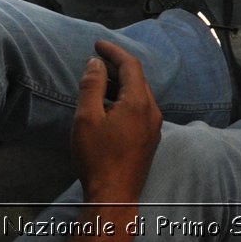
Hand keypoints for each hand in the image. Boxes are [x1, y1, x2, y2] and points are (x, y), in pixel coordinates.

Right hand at [71, 41, 160, 203]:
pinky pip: (140, 109)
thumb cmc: (97, 157)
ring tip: (98, 83)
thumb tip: (96, 63)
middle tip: (95, 62)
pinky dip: (125, 99)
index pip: (130, 65)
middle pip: (137, 79)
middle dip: (116, 67)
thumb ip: (92, 85)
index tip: (97, 45)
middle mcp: (152, 112)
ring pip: (139, 94)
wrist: (114, 197)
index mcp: (139, 103)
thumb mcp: (87, 117)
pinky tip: (108, 107)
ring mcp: (153, 127)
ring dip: (120, 84)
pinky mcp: (149, 140)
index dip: (113, 51)